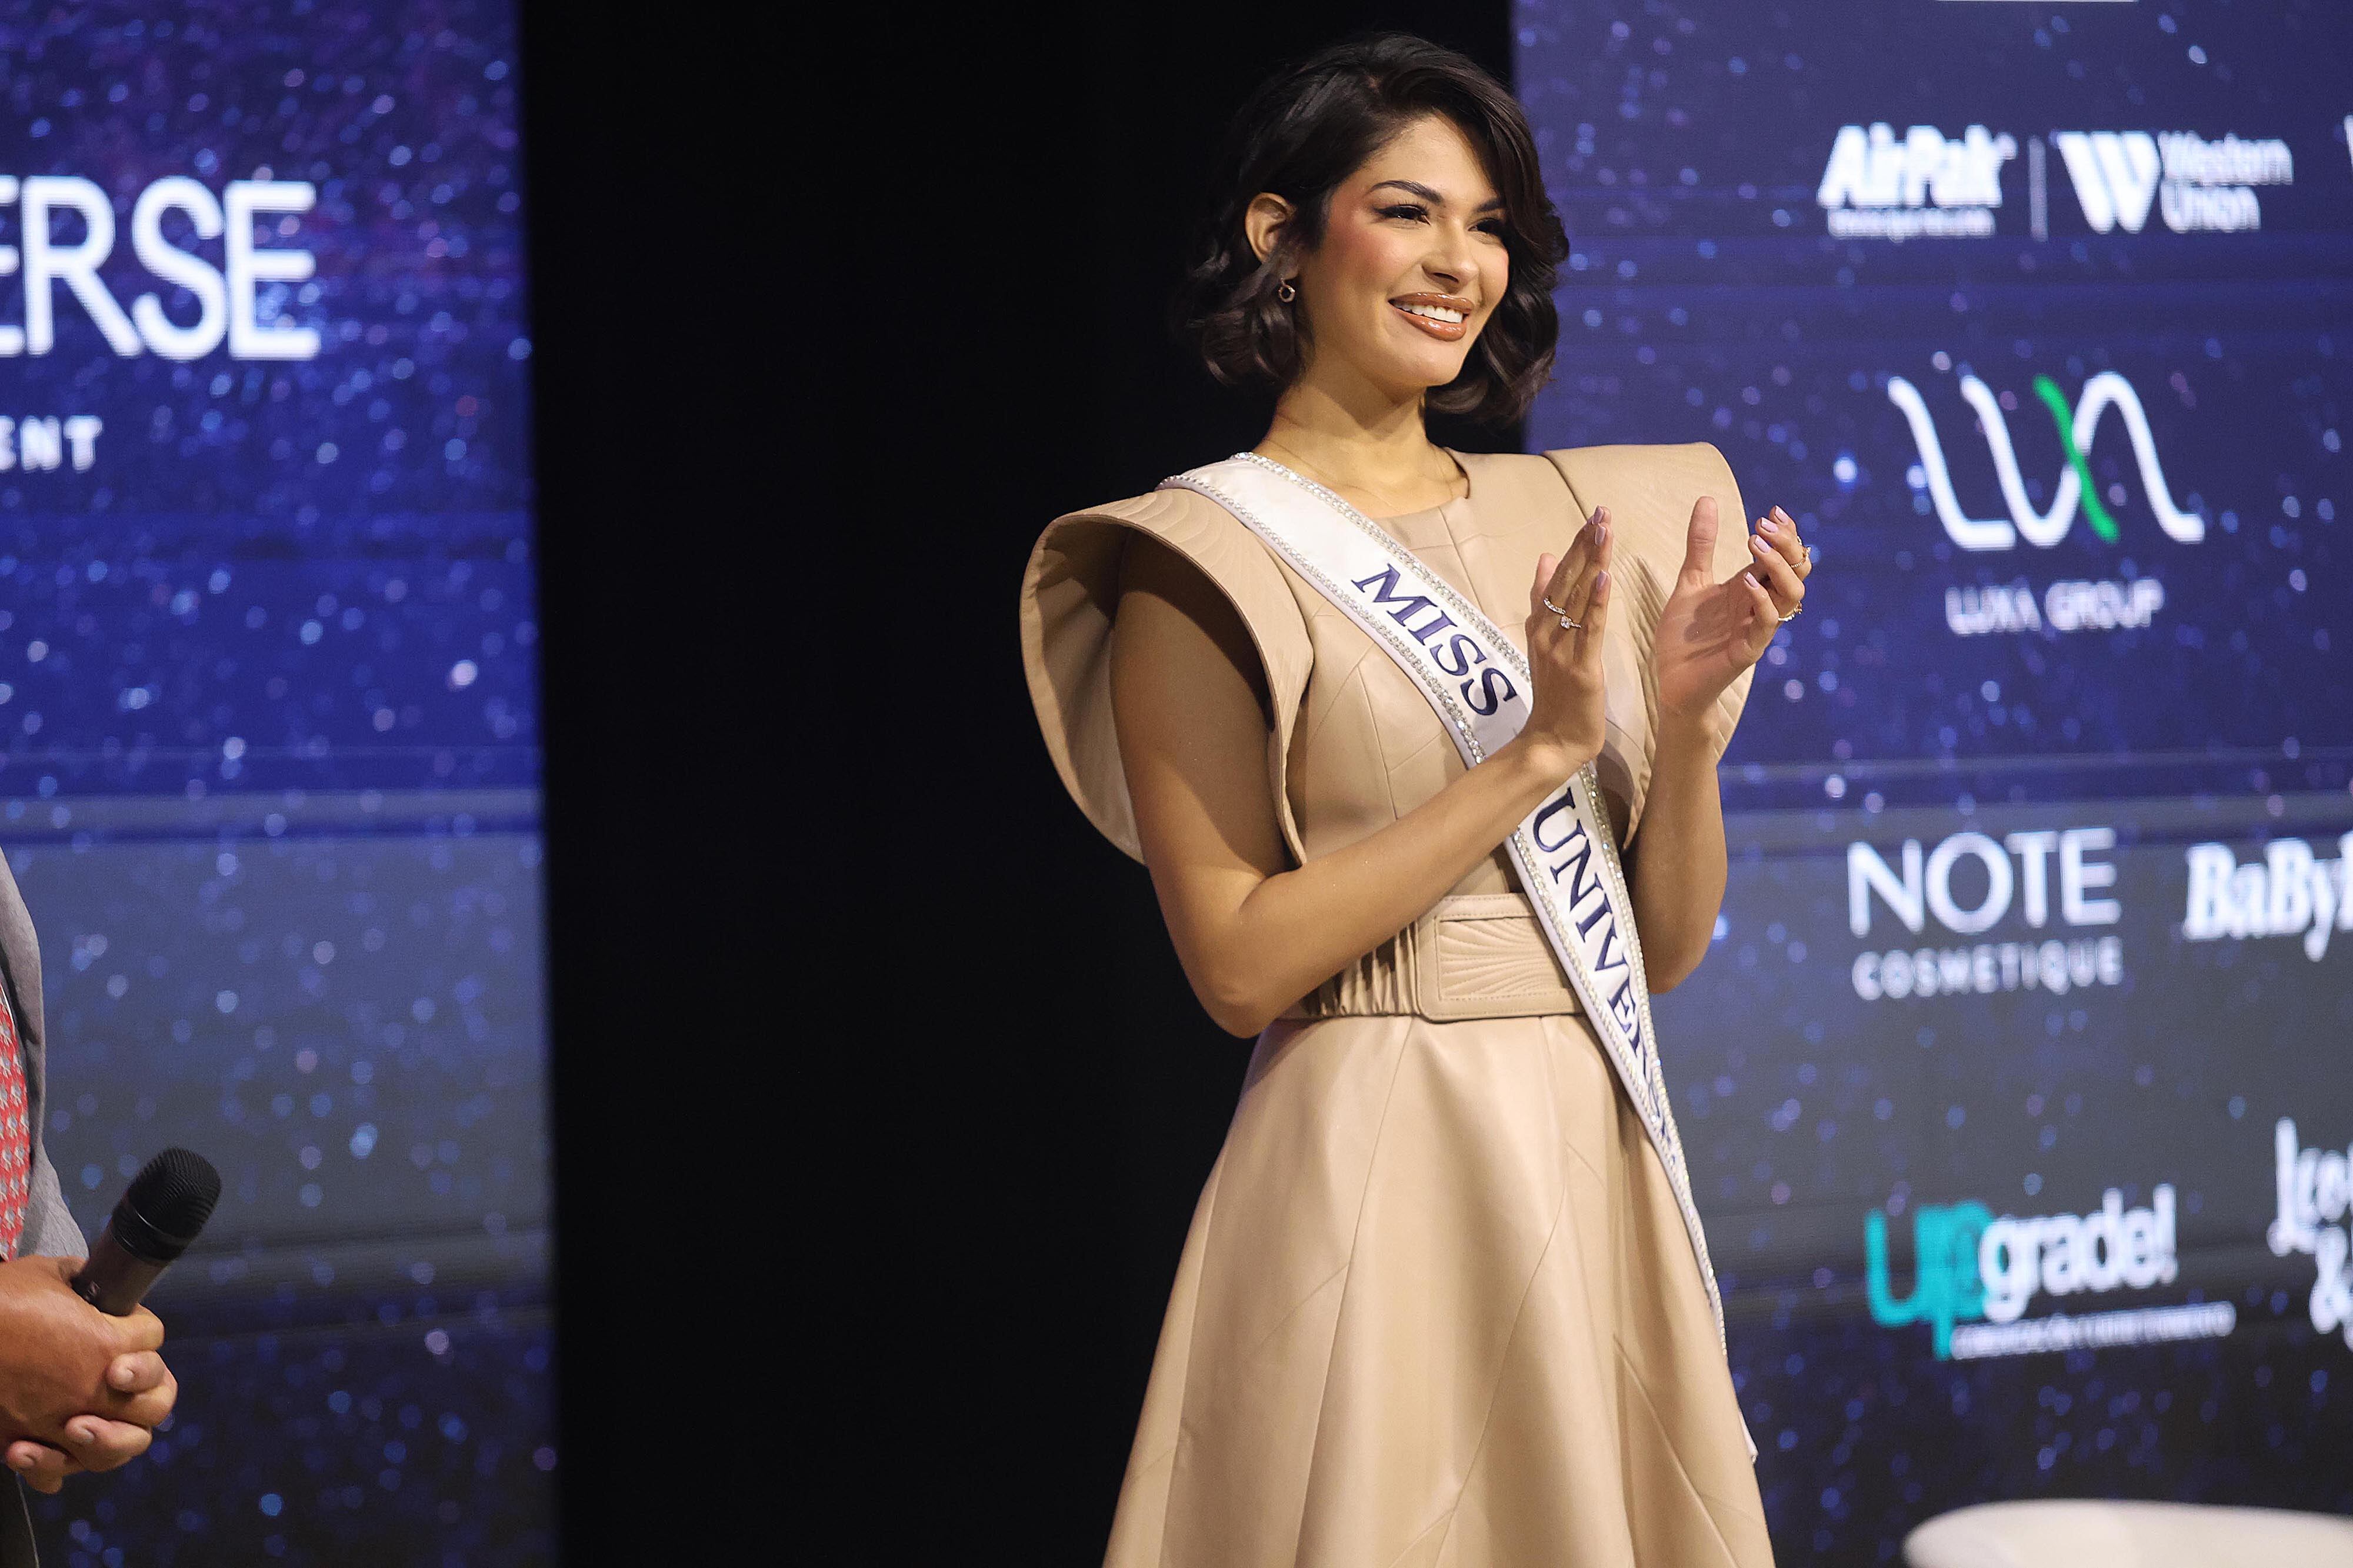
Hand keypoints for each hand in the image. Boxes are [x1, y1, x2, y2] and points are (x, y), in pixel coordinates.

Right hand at [0, 1256, 175, 1492]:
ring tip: (95, 1420)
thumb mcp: (47, 1273)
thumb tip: (87, 1280)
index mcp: (109, 1343)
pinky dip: (56, 1466)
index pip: (151, 1335)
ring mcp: (61, 1422)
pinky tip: (54, 1448)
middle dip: (149, 1388)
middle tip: (123, 1374)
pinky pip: (53, 1471)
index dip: (138, 1322)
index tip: (121, 1317)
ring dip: (116, 1437)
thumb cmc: (1, 1300)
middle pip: (157, 1405)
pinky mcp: (23, 1441)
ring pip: (117, 1449)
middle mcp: (94, 1390)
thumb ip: (80, 1280)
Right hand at [1516, 506, 1613, 775]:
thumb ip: (1543, 602)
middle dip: (1585, 545)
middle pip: (1567, 580)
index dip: (1575, 545)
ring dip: (1592, 562)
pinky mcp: (1581, 668)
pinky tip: (1605, 576)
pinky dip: (1598, 602)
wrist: (1551, 742)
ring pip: (1579, 598)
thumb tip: (1543, 558)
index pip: (1558, 577)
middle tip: (1601, 512)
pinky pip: (1591, 629)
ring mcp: (1562, 649)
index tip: (1591, 516)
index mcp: (1540, 625)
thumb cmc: (1555, 696)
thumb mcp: (1545, 644)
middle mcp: (1547, 632)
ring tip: (1604, 531)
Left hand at [1653, 499, 1811, 722]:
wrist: (1670, 681)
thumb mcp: (1690, 581)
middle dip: (1787, 544)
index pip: (1785, 555)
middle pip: (1797, 570)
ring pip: (1792, 595)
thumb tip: (1707, 499)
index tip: (1770, 511)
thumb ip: (1701, 544)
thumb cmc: (1684, 636)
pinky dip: (1762, 600)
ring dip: (1778, 567)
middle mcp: (1760, 605)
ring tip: (1755, 546)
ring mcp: (1757, 628)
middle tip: (1763, 525)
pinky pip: (1768, 624)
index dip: (1785, 533)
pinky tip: (1746, 581)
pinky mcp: (1747, 651)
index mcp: (1751, 587)